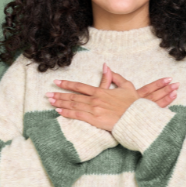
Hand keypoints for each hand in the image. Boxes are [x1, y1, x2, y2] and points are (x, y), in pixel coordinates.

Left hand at [45, 63, 179, 130]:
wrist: (138, 117)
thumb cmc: (134, 104)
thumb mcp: (127, 86)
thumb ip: (115, 77)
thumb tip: (106, 66)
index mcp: (101, 91)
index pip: (80, 86)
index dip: (67, 84)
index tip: (57, 82)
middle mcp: (95, 99)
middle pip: (73, 96)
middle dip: (59, 94)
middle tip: (47, 94)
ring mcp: (94, 109)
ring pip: (73, 105)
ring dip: (60, 102)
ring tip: (50, 101)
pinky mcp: (95, 120)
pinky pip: (78, 115)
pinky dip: (67, 112)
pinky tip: (59, 111)